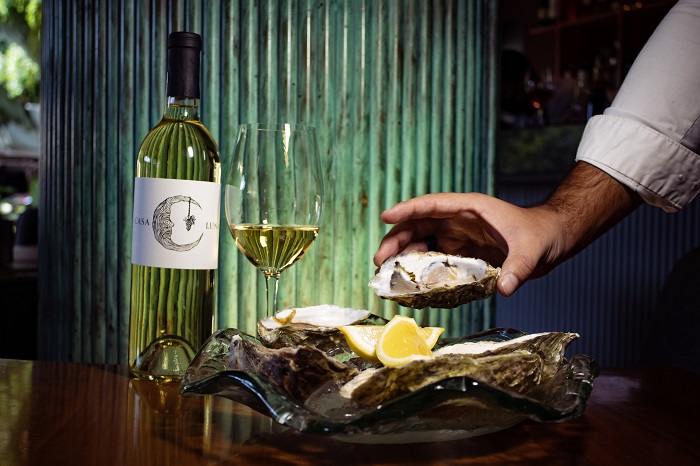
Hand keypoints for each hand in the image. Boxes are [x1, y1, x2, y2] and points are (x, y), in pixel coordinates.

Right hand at [373, 192, 562, 296]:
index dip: (408, 210)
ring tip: (386, 273)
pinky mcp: (459, 253)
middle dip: (397, 240)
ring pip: (421, 242)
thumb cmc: (541, 234)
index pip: (432, 205)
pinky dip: (418, 269)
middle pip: (418, 225)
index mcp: (470, 208)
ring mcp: (457, 236)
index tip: (386, 216)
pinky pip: (432, 259)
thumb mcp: (532, 250)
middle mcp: (458, 220)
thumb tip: (505, 288)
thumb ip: (519, 268)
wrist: (551, 239)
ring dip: (402, 255)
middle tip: (380, 260)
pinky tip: (407, 283)